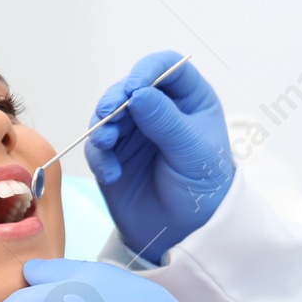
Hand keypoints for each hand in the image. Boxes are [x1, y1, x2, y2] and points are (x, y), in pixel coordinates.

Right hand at [84, 51, 233, 264]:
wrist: (187, 233)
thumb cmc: (204, 189)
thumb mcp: (193, 153)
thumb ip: (166, 122)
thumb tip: (138, 93)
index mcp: (190, 101)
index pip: (168, 67)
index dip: (148, 70)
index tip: (134, 87)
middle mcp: (160, 110)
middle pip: (130, 87)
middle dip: (116, 99)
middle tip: (108, 114)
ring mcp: (135, 131)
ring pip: (109, 113)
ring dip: (103, 126)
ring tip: (106, 144)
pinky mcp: (114, 155)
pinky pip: (98, 145)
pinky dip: (100, 156)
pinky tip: (111, 174)